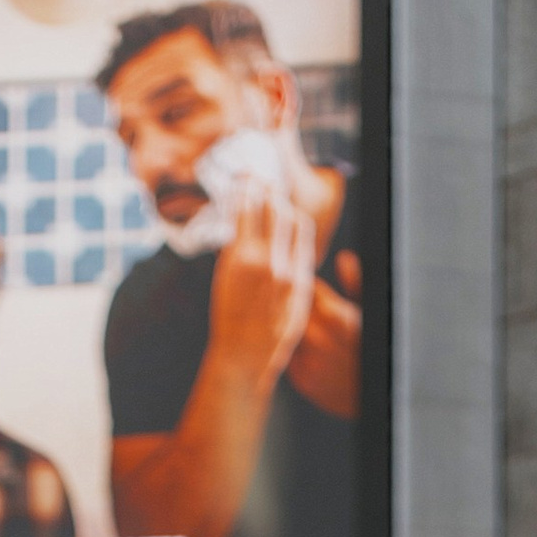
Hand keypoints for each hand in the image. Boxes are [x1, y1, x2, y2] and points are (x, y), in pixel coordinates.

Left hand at [207, 183, 316, 394]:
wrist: (242, 361)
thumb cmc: (264, 344)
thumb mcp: (293, 314)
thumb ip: (294, 284)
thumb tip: (291, 268)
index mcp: (301, 276)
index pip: (301, 228)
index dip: (290, 211)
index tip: (279, 204)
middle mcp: (285, 264)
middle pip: (285, 213)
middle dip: (274, 193)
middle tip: (261, 180)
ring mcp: (262, 260)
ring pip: (265, 208)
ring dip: (255, 187)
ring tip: (246, 175)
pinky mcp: (237, 260)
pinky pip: (241, 217)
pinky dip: (239, 198)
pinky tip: (234, 189)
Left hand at [288, 249, 362, 418]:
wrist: (379, 400)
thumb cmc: (381, 351)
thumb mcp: (375, 312)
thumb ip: (359, 283)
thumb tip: (343, 259)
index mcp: (339, 319)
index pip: (308, 289)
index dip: (308, 285)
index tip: (310, 283)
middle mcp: (320, 342)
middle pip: (293, 312)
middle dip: (298, 306)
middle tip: (307, 305)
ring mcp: (309, 364)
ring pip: (288, 335)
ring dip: (295, 329)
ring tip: (313, 330)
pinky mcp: (303, 382)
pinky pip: (290, 358)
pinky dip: (296, 352)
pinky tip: (312, 352)